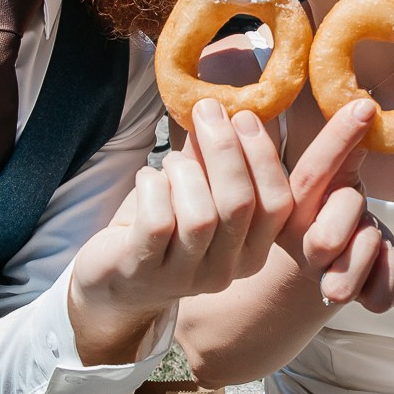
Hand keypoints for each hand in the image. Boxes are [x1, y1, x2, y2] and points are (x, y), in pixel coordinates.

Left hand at [69, 96, 298, 359]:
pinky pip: (157, 222)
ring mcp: (185, 277)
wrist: (115, 282)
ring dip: (184, 171)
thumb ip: (215, 162)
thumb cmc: (166, 229)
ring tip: (170, 161)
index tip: (243, 116)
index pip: (278, 205)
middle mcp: (226, 271)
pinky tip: (147, 178)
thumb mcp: (200, 194)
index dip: (263, 156)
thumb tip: (224, 112)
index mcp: (252, 251)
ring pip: (201, 216)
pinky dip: (152, 186)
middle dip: (224, 148)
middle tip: (206, 111)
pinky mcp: (143, 271)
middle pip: (239, 205)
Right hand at [279, 101, 393, 312]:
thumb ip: (341, 149)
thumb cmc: (332, 201)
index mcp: (288, 208)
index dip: (338, 139)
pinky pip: (379, 298)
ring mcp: (325, 278)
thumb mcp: (331, 174)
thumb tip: (362, 104)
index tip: (365, 107)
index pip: (310, 173)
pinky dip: (390, 273)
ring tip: (368, 232)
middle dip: (351, 212)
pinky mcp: (358, 296)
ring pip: (345, 281)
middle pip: (325, 239)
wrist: (332, 251)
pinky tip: (383, 255)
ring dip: (368, 248)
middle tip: (355, 205)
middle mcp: (300, 247)